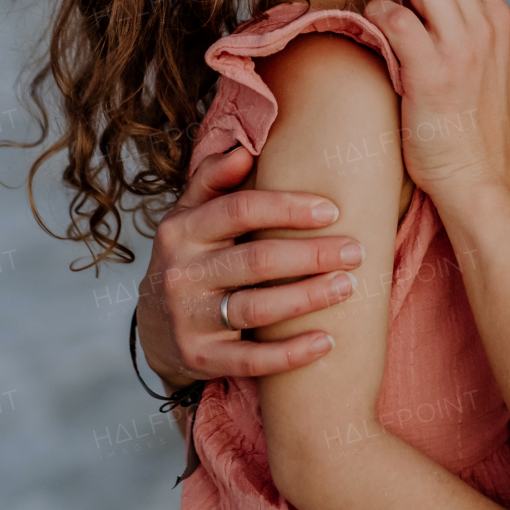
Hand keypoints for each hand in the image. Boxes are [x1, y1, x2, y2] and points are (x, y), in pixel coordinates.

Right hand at [136, 143, 363, 388]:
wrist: (153, 327)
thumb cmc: (190, 258)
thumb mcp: (189, 215)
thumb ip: (213, 179)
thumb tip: (244, 149)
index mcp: (181, 230)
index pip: (241, 210)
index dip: (289, 208)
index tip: (332, 211)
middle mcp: (180, 274)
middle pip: (257, 260)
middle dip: (312, 255)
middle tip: (356, 251)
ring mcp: (188, 320)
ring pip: (258, 309)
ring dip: (310, 298)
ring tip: (349, 286)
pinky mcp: (200, 359)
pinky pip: (252, 360)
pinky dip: (291, 353)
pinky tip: (327, 341)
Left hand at [363, 0, 509, 199]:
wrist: (480, 180)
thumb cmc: (470, 126)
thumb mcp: (482, 62)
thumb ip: (459, 22)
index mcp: (497, 17)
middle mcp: (486, 25)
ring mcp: (462, 49)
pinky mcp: (433, 76)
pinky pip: (395, 20)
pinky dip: (374, 13)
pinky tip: (369, 27)